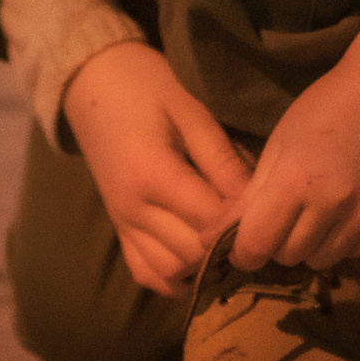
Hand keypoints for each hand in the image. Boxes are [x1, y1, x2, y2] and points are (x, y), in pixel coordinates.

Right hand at [60, 43, 251, 294]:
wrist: (94, 83)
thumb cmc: (148, 89)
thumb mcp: (191, 113)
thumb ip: (222, 161)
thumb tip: (257, 203)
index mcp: (151, 174)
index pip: (209, 220)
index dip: (242, 221)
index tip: (265, 209)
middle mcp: (132, 209)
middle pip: (192, 253)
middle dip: (227, 246)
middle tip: (252, 227)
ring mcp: (122, 224)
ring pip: (171, 272)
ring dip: (203, 265)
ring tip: (227, 241)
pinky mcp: (119, 230)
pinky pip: (148, 273)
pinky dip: (175, 276)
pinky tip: (197, 260)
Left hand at [232, 29, 359, 270]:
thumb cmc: (328, 107)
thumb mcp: (280, 143)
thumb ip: (250, 197)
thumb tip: (214, 238)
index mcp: (298, 181)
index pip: (257, 246)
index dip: (244, 251)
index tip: (243, 244)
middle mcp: (336, 207)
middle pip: (290, 257)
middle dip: (280, 242)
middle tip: (287, 213)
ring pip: (324, 260)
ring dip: (314, 243)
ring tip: (320, 209)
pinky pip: (357, 252)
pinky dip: (346, 239)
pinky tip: (351, 207)